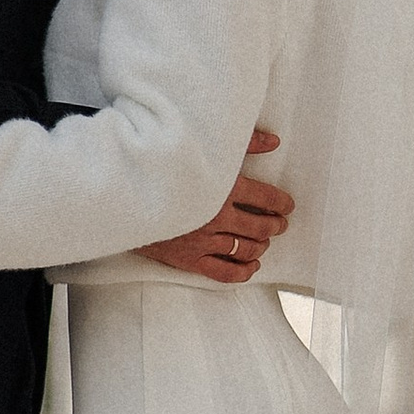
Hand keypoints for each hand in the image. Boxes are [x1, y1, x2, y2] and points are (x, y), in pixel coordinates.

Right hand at [144, 134, 292, 285]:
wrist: (126, 190)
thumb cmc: (167, 166)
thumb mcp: (205, 147)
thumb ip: (244, 143)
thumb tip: (274, 141)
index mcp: (223, 187)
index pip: (265, 199)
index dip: (281, 204)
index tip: (287, 205)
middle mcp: (216, 216)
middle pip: (259, 227)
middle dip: (275, 225)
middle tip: (279, 223)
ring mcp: (203, 241)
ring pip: (245, 250)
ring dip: (261, 246)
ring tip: (265, 240)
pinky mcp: (189, 259)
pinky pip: (225, 273)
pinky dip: (243, 271)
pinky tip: (251, 265)